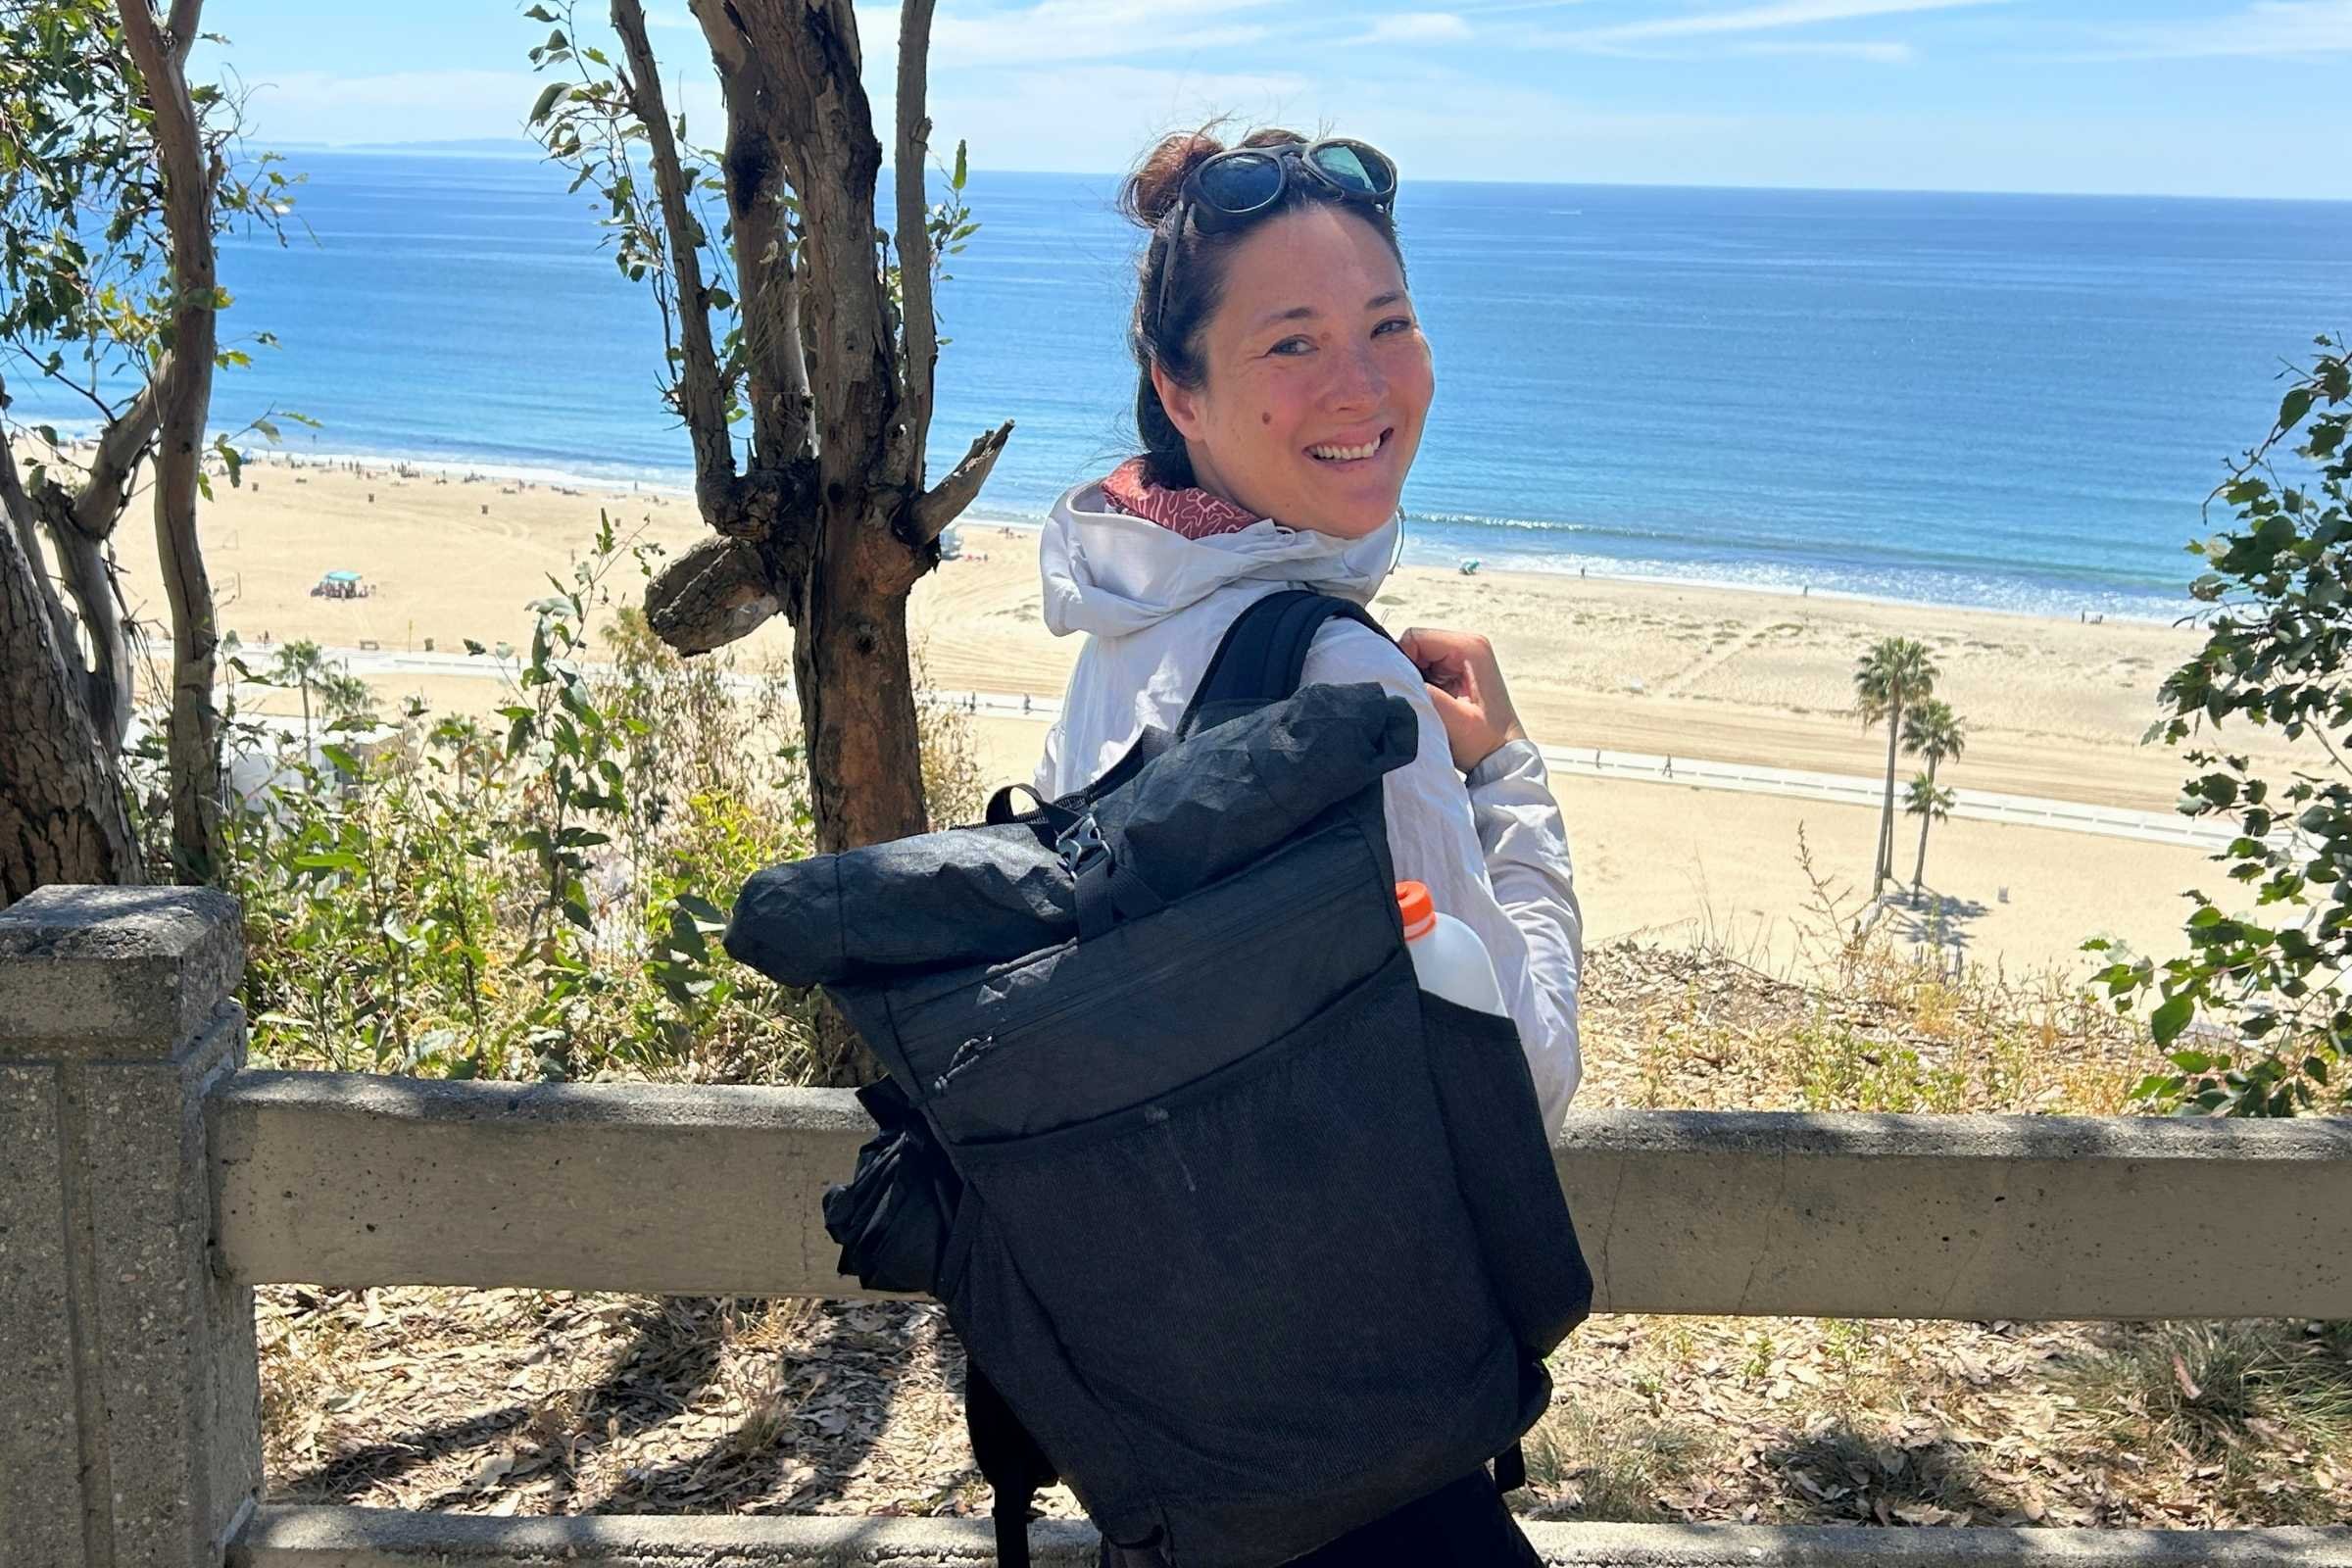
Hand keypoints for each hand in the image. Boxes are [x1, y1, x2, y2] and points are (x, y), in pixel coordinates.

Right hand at [1397, 626, 1527, 771]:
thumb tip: (1394, 678)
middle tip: (1418, 700)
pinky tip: (1432, 705)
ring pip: (1417, 657)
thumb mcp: (1453, 720)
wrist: (1501, 758)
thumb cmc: (1485, 742)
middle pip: (1415, 644)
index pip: (1415, 637)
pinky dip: (1420, 686)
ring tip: (1428, 705)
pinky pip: (1424, 669)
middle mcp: (1468, 646)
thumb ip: (1424, 694)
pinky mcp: (1456, 671)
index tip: (1406, 691)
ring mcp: (1462, 658)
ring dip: (1414, 681)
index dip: (1401, 661)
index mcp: (1470, 648)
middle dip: (1408, 672)